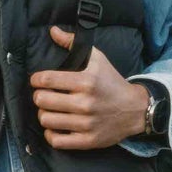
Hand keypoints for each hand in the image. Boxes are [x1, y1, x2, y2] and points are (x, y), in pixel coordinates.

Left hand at [29, 25, 148, 149]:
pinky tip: (55, 126)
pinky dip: (51, 134)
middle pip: (42, 101)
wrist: (135, 109)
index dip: (36, 80)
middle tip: (43, 95)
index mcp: (86, 81)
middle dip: (39, 96)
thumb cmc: (112, 82)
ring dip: (44, 114)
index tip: (37, 81)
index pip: (47, 80)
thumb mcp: (98, 58)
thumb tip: (53, 31)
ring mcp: (86, 123)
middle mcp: (85, 103)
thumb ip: (73, 43)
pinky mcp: (87, 140)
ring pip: (46, 120)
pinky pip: (56, 141)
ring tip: (50, 110)